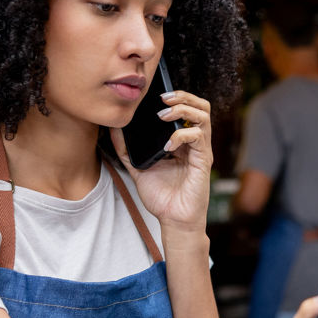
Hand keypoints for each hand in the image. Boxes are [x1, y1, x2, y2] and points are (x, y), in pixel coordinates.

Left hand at [111, 90, 212, 232]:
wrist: (173, 220)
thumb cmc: (162, 197)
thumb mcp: (138, 168)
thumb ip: (127, 150)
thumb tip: (114, 129)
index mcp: (182, 141)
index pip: (186, 109)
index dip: (175, 97)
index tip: (154, 97)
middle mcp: (194, 142)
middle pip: (200, 106)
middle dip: (182, 96)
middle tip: (162, 99)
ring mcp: (201, 150)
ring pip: (203, 115)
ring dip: (182, 110)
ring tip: (164, 116)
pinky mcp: (203, 160)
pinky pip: (198, 137)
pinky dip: (181, 135)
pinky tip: (168, 145)